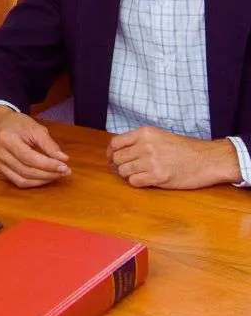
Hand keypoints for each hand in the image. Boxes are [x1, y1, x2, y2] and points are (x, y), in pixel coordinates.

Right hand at [0, 106, 69, 187]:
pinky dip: (33, 183)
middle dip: (48, 174)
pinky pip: (17, 182)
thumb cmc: (18, 124)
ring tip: (56, 176)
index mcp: (7, 139)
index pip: (30, 158)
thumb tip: (63, 159)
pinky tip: (43, 178)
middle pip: (26, 171)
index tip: (65, 167)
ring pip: (22, 180)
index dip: (48, 165)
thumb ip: (49, 144)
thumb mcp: (35, 127)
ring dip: (42, 181)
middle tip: (64, 172)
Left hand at [107, 126, 241, 188]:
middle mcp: (145, 145)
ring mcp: (151, 161)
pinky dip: (136, 183)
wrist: (205, 159)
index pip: (115, 143)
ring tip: (138, 174)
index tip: (112, 159)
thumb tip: (120, 150)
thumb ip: (140, 141)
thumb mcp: (159, 136)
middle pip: (118, 158)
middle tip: (125, 170)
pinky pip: (134, 182)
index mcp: (144, 133)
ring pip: (124, 171)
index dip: (111, 153)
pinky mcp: (158, 176)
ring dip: (128, 175)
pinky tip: (145, 180)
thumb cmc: (183, 149)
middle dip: (118, 166)